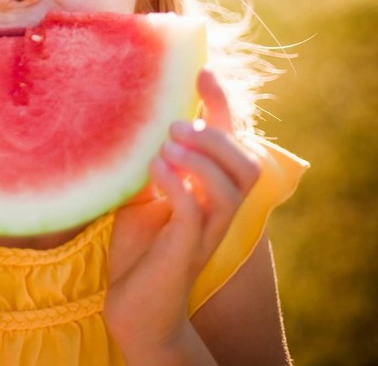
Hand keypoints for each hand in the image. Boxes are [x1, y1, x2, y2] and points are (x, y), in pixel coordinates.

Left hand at [105, 69, 261, 363]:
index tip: (203, 71)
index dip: (223, 106)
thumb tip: (128, 117)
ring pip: (234, 186)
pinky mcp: (187, 251)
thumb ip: (145, 161)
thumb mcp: (140, 194)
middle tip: (176, 126)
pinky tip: (157, 169)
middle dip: (218, 136)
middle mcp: (219, 212)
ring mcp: (207, 233)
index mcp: (211, 192)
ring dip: (203, 158)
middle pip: (248, 163)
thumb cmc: (139, 249)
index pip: (233, 143)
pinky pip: (197, 212)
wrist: (134, 306)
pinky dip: (181, 184)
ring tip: (168, 145)